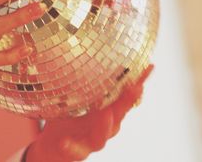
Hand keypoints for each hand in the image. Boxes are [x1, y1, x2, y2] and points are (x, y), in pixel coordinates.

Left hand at [27, 65, 153, 161]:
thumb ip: (80, 79)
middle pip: (120, 113)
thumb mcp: (74, 96)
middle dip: (129, 100)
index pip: (126, 94)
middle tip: (136, 87)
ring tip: (106, 112)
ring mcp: (92, 140)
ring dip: (106, 124)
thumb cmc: (67, 119)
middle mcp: (105, 125)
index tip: (150, 66)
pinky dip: (72, 146)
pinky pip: (76, 150)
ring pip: (103, 136)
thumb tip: (78, 50)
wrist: (51, 146)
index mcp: (107, 109)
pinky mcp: (77, 151)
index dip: (139, 81)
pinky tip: (66, 140)